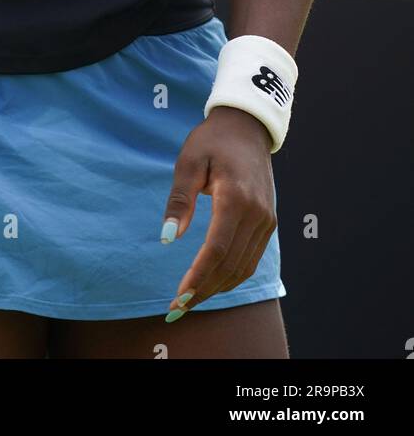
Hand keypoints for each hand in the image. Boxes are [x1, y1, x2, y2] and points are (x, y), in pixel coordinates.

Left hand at [160, 105, 277, 318]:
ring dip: (218, 287)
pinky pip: (252, 258)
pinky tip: (213, 281)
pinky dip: (232, 275)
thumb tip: (167, 237)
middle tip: (178, 308)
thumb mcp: (189, 162)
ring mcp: (266, 219)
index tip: (178, 297)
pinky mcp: (268, 222)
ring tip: (191, 300)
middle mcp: (257, 214)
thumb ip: (179, 200)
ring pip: (243, 266)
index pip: (217, 249)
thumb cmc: (212, 141)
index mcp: (236, 198)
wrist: (247, 126)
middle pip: (231, 265)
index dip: (198, 277)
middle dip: (204, 290)